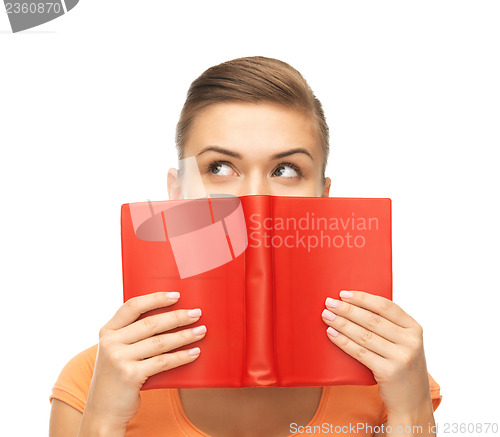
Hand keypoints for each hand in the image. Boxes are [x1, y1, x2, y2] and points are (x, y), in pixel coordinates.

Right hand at [83, 291, 205, 429]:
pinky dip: (181, 356)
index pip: (132, 306)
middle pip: (151, 323)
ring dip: (184, 335)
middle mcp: (110, 343)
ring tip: (201, 331)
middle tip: (197, 313)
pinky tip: (194, 353)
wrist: (103, 411)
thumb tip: (171, 317)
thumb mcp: (117, 351)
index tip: (176, 295)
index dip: (155, 298)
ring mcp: (118, 359)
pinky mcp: (130, 375)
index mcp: (107, 331)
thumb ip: (133, 335)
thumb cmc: (117, 376)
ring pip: (160, 342)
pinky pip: (163, 362)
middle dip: (178, 316)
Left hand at [321, 290, 430, 414]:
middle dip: (347, 309)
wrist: (413, 402)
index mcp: (414, 328)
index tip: (343, 293)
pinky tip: (332, 334)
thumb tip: (355, 304)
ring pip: (364, 335)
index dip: (363, 298)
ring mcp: (401, 357)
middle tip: (329, 303)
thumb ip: (389, 325)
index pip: (386, 306)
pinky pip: (360, 352)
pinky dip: (343, 341)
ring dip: (342, 323)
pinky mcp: (389, 372)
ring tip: (326, 316)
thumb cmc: (402, 366)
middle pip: (372, 319)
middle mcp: (410, 341)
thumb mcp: (404, 343)